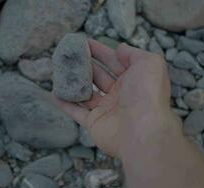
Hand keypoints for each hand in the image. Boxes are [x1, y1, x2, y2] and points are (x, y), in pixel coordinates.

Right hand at [53, 40, 179, 156]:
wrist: (143, 129)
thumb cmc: (148, 94)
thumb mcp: (149, 63)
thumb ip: (133, 53)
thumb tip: (120, 48)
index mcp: (134, 80)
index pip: (114, 61)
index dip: (100, 50)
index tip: (84, 42)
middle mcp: (120, 94)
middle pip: (98, 75)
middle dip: (85, 64)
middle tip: (69, 54)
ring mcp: (107, 110)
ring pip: (86, 93)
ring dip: (74, 82)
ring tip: (60, 70)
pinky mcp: (94, 123)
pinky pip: (76, 112)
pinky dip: (65, 104)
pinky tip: (54, 94)